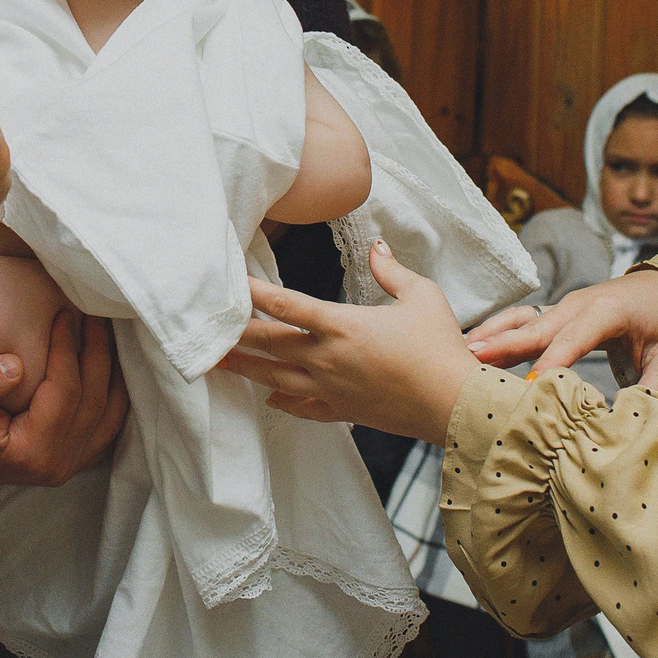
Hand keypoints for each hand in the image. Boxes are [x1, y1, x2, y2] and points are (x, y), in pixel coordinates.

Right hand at [0, 309, 128, 486]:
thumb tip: (15, 363)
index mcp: (31, 452)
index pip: (65, 392)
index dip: (68, 349)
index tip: (64, 315)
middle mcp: (58, 464)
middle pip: (96, 400)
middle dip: (99, 352)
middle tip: (95, 313)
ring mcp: (70, 466)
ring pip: (111, 414)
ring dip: (114, 370)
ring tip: (107, 332)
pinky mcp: (73, 460)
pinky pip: (108, 426)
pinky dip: (115, 395)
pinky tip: (112, 366)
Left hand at [218, 241, 477, 443]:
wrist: (455, 405)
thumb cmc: (442, 347)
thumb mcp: (421, 296)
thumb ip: (392, 270)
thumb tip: (376, 246)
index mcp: (341, 325)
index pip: (285, 304)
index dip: (254, 292)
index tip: (230, 283)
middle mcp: (326, 359)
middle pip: (268, 343)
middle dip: (232, 334)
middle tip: (202, 328)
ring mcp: (330, 389)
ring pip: (273, 378)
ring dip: (242, 369)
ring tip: (213, 363)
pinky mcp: (341, 412)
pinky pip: (301, 408)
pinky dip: (280, 401)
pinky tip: (268, 397)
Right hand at [463, 268, 657, 393]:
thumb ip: (656, 386)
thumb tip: (636, 417)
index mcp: (606, 312)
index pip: (572, 340)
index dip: (551, 362)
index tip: (529, 385)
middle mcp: (578, 305)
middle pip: (535, 327)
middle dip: (503, 343)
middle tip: (470, 358)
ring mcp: (564, 306)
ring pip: (522, 320)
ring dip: (493, 334)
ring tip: (462, 350)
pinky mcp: (558, 313)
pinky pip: (524, 320)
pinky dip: (498, 330)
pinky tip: (475, 344)